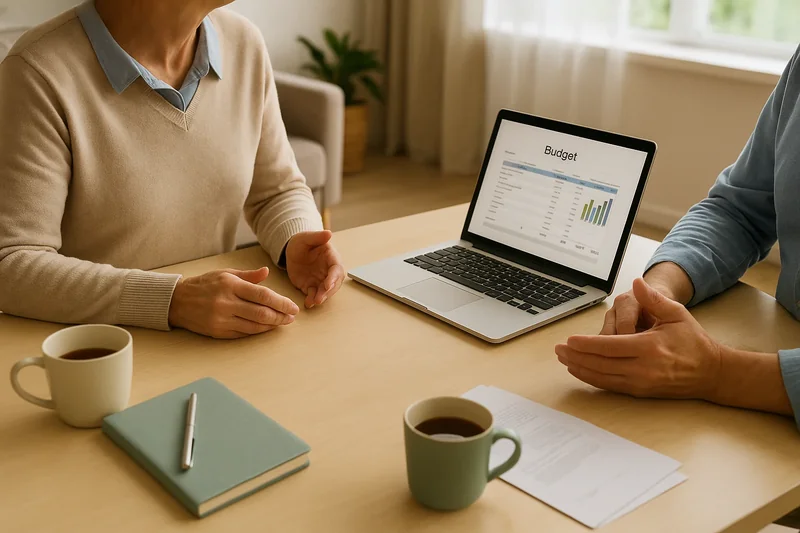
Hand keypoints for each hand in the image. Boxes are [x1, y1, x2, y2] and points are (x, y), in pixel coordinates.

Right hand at [169, 268, 299, 338]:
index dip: (281, 303)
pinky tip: (267, 328)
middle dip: (281, 316)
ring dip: (272, 326)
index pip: (263, 295)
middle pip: (262, 313)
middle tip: (292, 317)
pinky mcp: (218, 332)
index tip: (293, 307)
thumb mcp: (225, 274)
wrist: (177, 301)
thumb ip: (248, 275)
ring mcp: (222, 319)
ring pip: (254, 326)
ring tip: (283, 322)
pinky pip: (244, 333)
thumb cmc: (204, 285)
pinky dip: (258, 331)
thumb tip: (267, 272)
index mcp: (230, 285)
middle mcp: (226, 302)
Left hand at [285, 230, 344, 307]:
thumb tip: (329, 233)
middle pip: (333, 283)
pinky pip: (313, 295)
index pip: (336, 269)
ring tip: (313, 302)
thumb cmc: (301, 242)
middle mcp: (328, 271)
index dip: (333, 277)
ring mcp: (320, 280)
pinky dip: (311, 300)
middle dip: (328, 292)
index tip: (328, 284)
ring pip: (325, 291)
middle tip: (320, 298)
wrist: (291, 251)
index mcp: (331, 258)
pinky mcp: (311, 286)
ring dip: (321, 297)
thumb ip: (317, 236)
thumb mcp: (306, 237)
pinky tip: (308, 303)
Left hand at [555, 278, 721, 399]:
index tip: (569, 340)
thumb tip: (637, 282)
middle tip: (557, 350)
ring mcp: (641, 383)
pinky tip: (581, 372)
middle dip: (576, 357)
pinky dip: (593, 379)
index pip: (610, 346)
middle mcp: (644, 368)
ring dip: (580, 369)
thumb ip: (654, 299)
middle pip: (601, 364)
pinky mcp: (640, 392)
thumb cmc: (693, 341)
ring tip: (563, 360)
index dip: (587, 344)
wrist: (712, 373)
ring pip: (602, 378)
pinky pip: (610, 386)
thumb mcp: (677, 314)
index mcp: (650, 347)